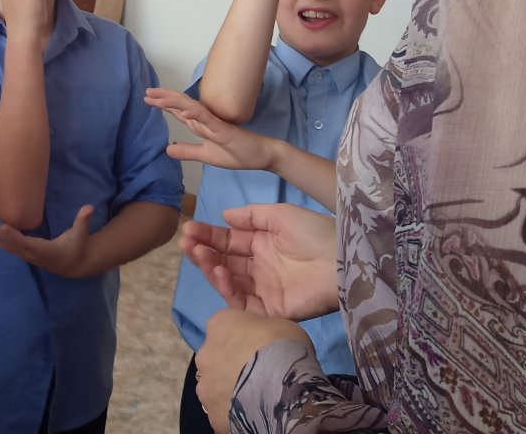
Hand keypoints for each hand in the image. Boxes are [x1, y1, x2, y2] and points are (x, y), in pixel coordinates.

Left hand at [0, 204, 93, 277]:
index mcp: (45, 250)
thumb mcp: (81, 235)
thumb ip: (83, 221)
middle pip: (11, 244)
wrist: (73, 265)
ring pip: (6, 246)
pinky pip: (7, 247)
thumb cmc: (77, 247)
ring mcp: (26, 255)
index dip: (14, 236)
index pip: (27, 243)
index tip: (3, 226)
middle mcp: (32, 254)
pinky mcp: (24, 253)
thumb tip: (89, 207)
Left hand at [146, 88, 277, 171]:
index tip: (148, 98)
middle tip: (147, 92)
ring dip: (174, 102)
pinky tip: (183, 112)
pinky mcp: (224, 129)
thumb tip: (167, 149)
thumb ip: (188, 151)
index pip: (179, 112)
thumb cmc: (236, 153)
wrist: (261, 156)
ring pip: (191, 108)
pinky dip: (195, 114)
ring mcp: (214, 122)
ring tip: (158, 98)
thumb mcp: (206, 155)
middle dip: (164, 98)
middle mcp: (205, 120)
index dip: (164, 104)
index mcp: (201, 125)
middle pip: (181, 105)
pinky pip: (207, 119)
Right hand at [181, 204, 340, 319]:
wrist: (339, 260)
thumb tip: (224, 217)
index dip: (208, 236)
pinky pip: (243, 303)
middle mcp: (260, 267)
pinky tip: (219, 272)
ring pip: (229, 281)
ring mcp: (264, 289)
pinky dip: (227, 289)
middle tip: (186, 243)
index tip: (189, 230)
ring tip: (200, 255)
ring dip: (211, 268)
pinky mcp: (271, 309)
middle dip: (203, 252)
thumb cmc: (312, 232)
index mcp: (263, 244)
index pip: (228, 241)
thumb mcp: (279, 215)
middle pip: (224, 261)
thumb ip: (251, 216)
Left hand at [196, 309, 312, 429]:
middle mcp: (205, 352)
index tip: (259, 346)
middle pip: (216, 357)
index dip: (243, 337)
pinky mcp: (211, 414)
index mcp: (219, 323)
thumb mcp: (280, 324)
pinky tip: (251, 414)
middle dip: (231, 364)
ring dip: (229, 389)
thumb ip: (263, 330)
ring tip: (254, 397)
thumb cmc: (283, 346)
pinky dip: (233, 413)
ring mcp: (205, 385)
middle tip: (256, 373)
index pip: (226, 326)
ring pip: (215, 386)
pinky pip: (222, 411)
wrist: (282, 388)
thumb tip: (262, 339)